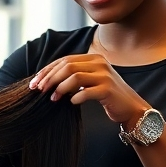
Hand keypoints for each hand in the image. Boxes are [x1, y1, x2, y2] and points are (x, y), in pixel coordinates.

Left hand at [30, 54, 149, 125]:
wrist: (131, 108)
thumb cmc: (106, 95)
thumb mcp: (89, 81)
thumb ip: (73, 76)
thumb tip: (44, 81)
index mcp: (93, 58)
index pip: (64, 60)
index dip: (47, 71)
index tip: (34, 83)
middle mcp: (99, 63)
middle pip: (67, 66)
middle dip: (50, 79)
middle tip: (39, 91)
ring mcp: (105, 75)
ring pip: (75, 76)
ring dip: (60, 88)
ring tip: (53, 98)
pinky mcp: (108, 89)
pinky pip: (86, 91)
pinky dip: (75, 97)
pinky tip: (71, 102)